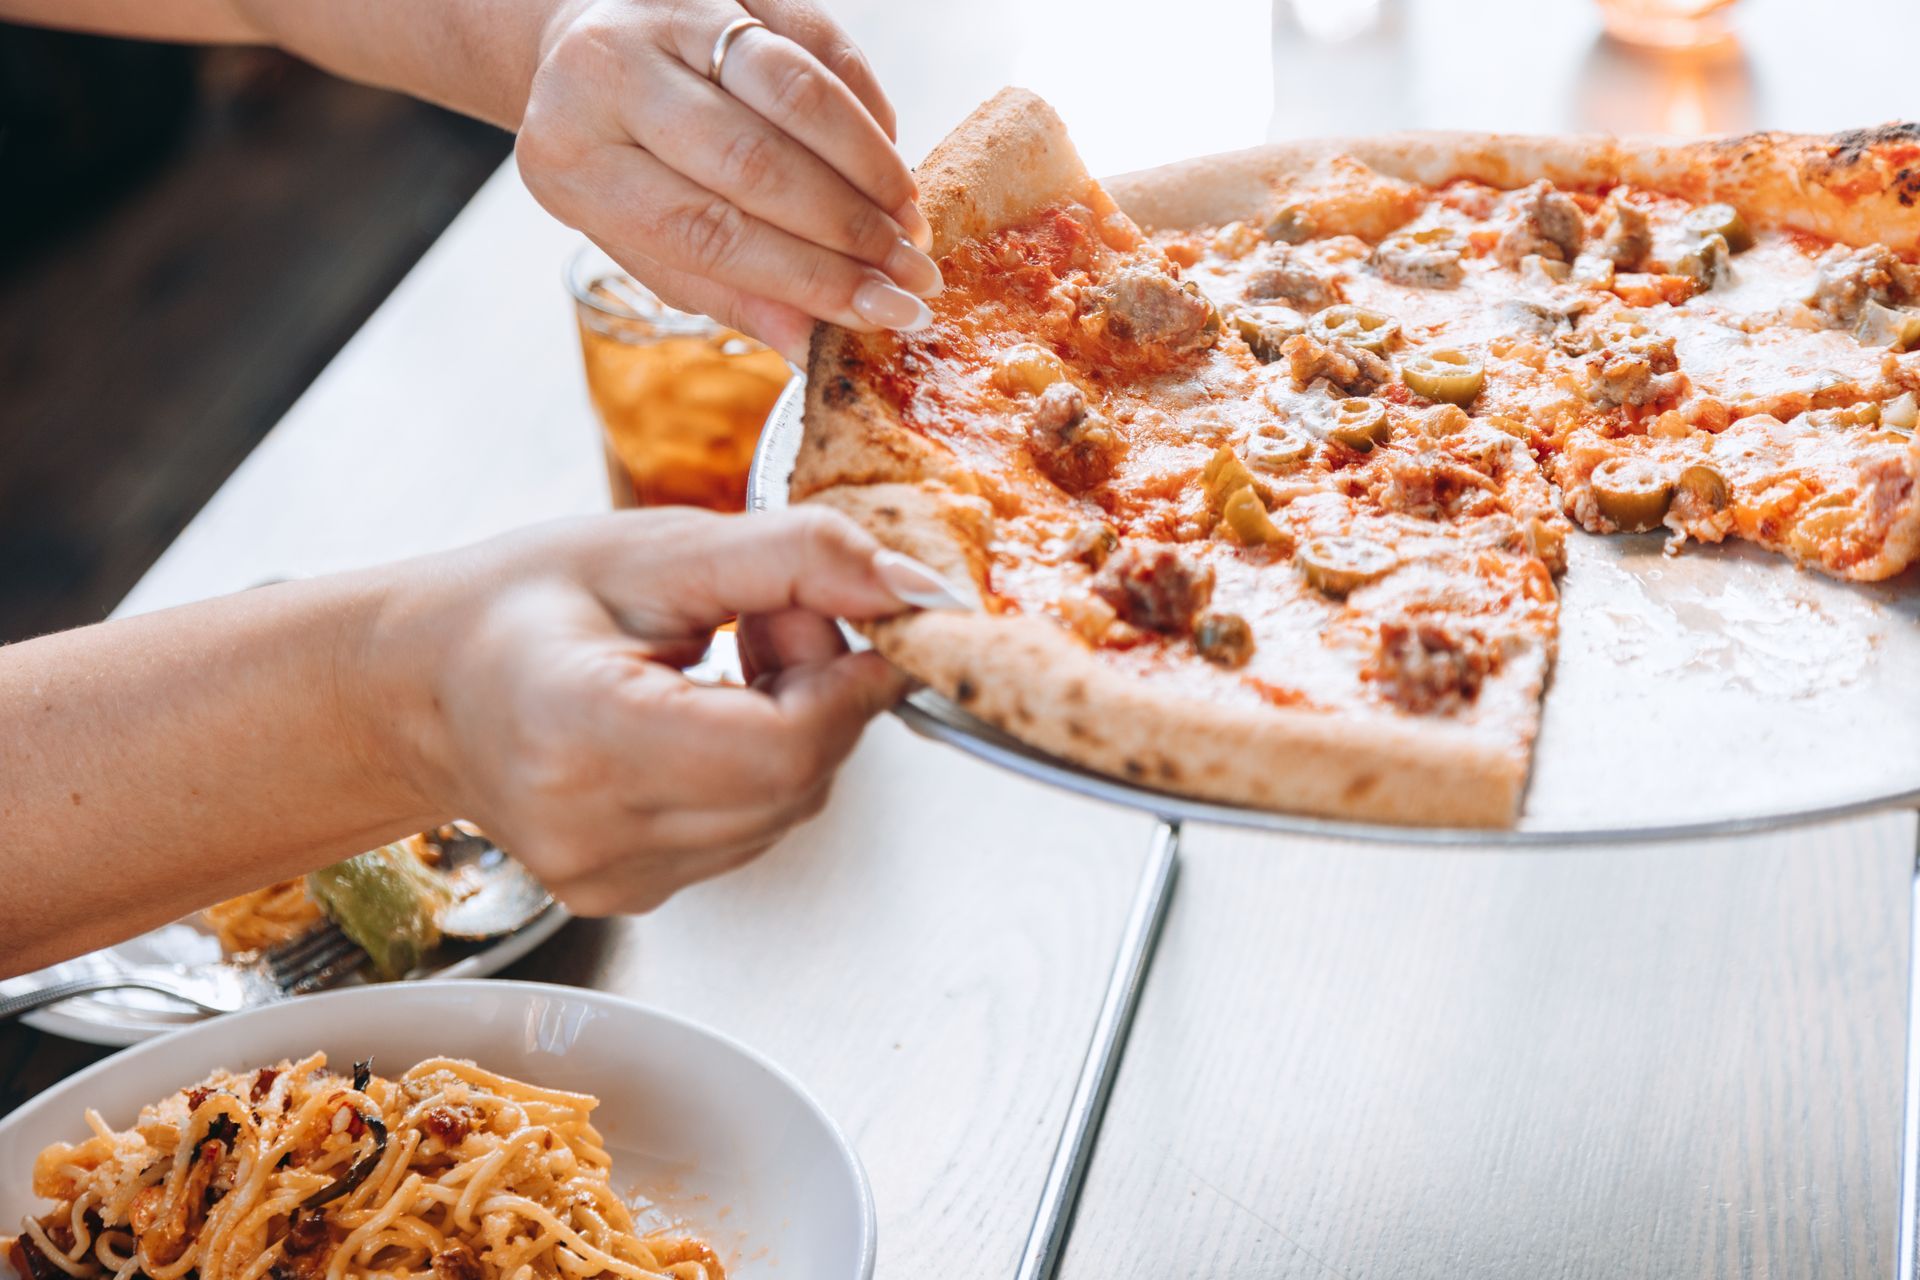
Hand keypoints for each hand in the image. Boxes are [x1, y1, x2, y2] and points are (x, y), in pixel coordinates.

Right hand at [380, 507, 939, 914]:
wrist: (423, 682)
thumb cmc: (518, 603)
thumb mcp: (659, 549)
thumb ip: (799, 559)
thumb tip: (918, 590)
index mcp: (582, 736)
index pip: (783, 748)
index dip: (848, 683)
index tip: (854, 618)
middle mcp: (592, 833)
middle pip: (798, 782)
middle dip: (823, 693)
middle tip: (769, 619)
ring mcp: (610, 879)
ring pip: (788, 810)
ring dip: (795, 729)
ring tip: (722, 661)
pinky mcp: (630, 896)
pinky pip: (752, 831)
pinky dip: (760, 768)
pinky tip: (703, 715)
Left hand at [517, 0, 940, 361]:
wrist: (581, 53)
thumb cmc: (616, 163)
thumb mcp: (642, 240)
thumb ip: (725, 292)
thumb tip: (814, 347)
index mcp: (573, 160)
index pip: (708, 232)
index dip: (808, 277)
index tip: (884, 311)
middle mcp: (607, 74)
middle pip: (756, 162)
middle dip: (850, 229)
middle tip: (913, 273)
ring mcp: (669, 14)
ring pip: (795, 92)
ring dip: (871, 167)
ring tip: (910, 222)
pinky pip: (819, 41)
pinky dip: (867, 108)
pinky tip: (890, 162)